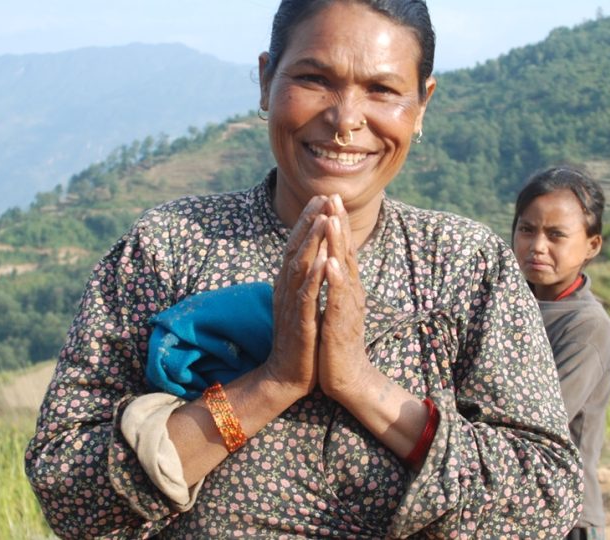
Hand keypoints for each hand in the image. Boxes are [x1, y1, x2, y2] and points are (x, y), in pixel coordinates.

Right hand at [263, 195, 328, 396]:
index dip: (307, 221)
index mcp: (287, 283)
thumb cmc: (298, 339)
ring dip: (312, 242)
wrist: (286, 376)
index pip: (296, 244)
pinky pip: (306, 295)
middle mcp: (285, 288)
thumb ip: (302, 281)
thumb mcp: (301, 303)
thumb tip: (310, 258)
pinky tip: (322, 261)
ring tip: (324, 219)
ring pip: (300, 266)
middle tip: (322, 198)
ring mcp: (291, 304)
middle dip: (310, 222)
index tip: (320, 199)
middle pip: (296, 248)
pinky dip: (314, 277)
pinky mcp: (299, 322)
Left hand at [317, 195, 373, 403]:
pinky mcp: (340, 327)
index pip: (342, 251)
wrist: (349, 379)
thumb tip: (330, 262)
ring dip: (338, 245)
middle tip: (335, 197)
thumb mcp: (334, 307)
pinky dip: (335, 281)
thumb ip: (334, 285)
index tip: (330, 198)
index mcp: (347, 289)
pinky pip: (338, 300)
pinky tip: (330, 265)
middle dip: (339, 225)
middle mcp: (351, 294)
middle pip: (346, 253)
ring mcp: (348, 309)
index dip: (337, 225)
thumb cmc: (338, 343)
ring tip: (332, 220)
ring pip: (344, 271)